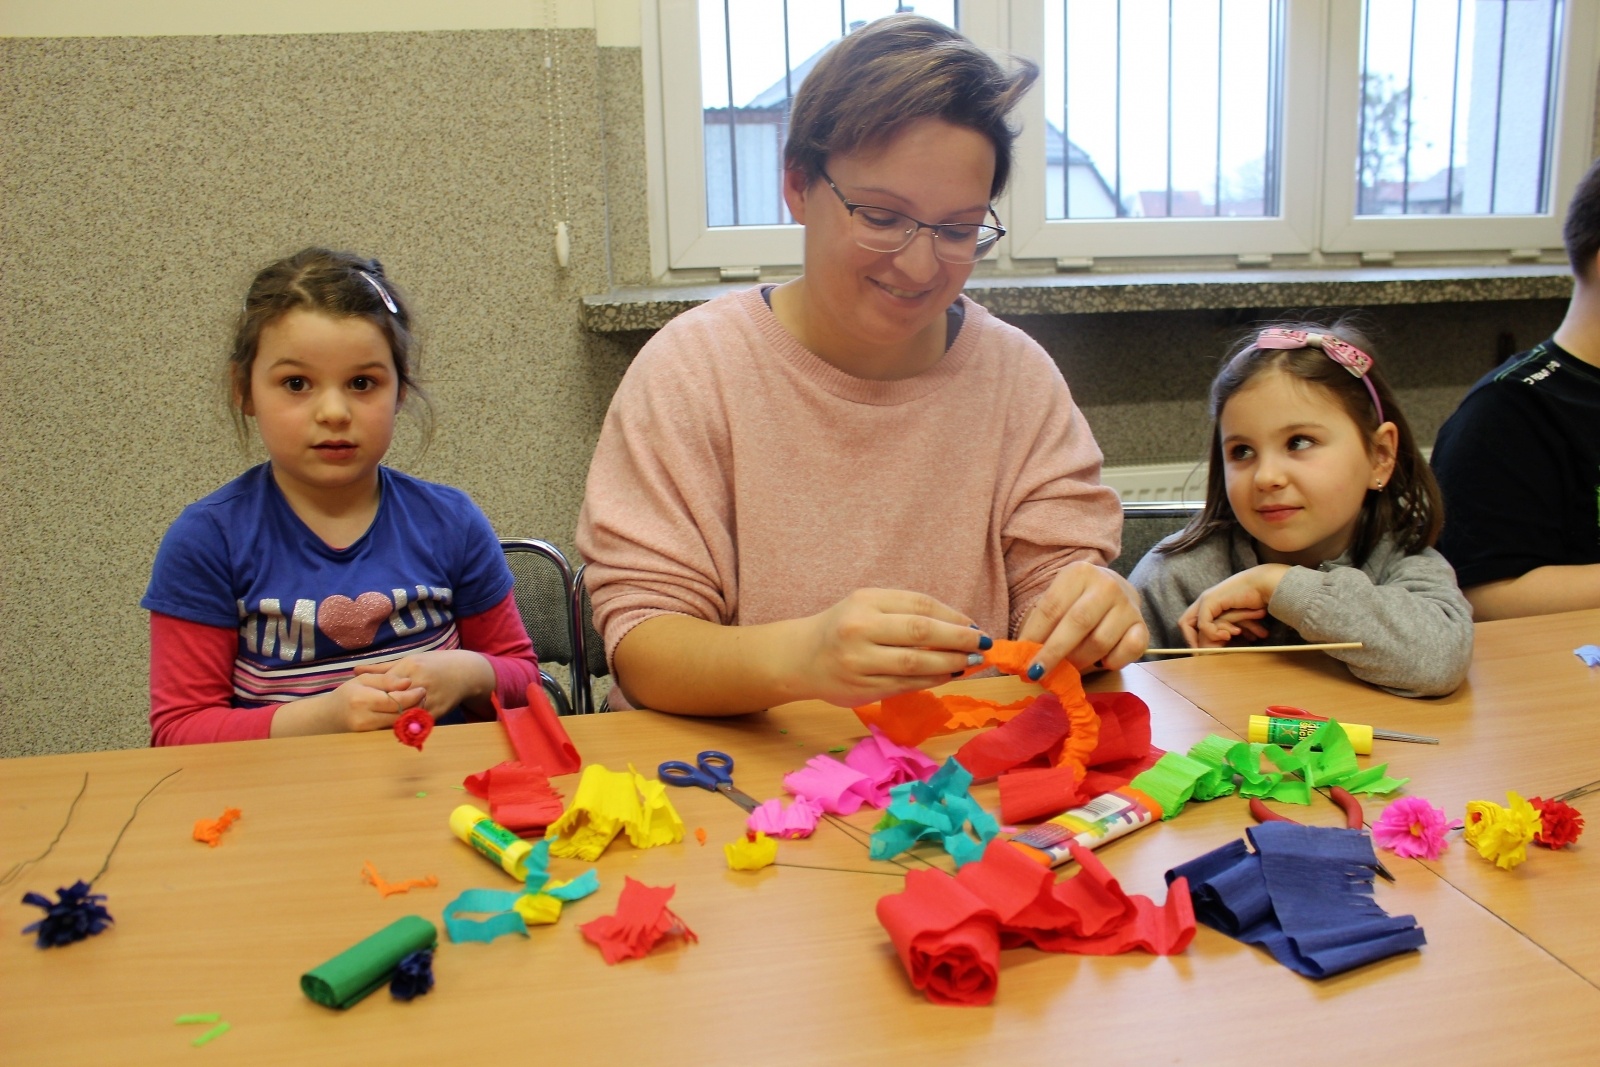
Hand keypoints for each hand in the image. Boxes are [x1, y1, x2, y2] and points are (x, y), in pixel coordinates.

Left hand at [353, 650, 494, 715]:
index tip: (360, 703)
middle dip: (378, 710)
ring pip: (403, 715)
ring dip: (389, 722)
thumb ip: (382, 669)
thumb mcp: (408, 660)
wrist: (465, 672)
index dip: (371, 695)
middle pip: (392, 701)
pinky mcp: (437, 711)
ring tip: (376, 725)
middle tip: (364, 718)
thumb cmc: (434, 664)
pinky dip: (405, 727)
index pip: (384, 685)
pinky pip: (416, 723)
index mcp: (410, 667)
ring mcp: (429, 698)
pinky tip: (394, 729)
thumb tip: (355, 671)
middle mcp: (419, 682)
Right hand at [793, 588, 990, 707]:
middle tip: (982, 644)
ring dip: (950, 663)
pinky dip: (932, 680)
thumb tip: (961, 627)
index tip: (975, 626)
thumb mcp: (869, 606)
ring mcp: (859, 661)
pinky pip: (906, 685)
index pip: (919, 605)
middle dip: (958, 640)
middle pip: (920, 633)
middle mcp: (860, 629)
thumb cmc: (844, 627)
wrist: (801, 657)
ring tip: (970, 662)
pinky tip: (948, 675)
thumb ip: (908, 612)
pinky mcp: (862, 688)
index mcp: (865, 602)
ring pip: (915, 664)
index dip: (952, 617)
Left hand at [1015, 561, 1147, 675]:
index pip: (1051, 608)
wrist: (1114, 590)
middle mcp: (1107, 585)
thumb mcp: (1057, 602)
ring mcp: (1128, 605)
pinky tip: (1101, 662)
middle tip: (1038, 673)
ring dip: (1080, 661)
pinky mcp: (1143, 626)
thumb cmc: (1076, 601)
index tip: (1021, 660)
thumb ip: (1041, 626)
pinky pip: (1127, 651)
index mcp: (1079, 573)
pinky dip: (1111, 662)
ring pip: (1099, 642)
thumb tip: (1019, 660)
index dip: (1034, 636)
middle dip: (1054, 653)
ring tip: (1068, 667)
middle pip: (1077, 624)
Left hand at [1179, 564, 1289, 647]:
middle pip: (1184, 623)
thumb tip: (1221, 648)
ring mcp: (1205, 600)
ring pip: (1189, 624)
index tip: (1202, 654)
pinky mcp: (1210, 600)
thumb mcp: (1238, 620)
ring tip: (1221, 645)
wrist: (1263, 585)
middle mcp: (1203, 601)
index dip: (1193, 639)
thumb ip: (1228, 630)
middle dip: (1193, 641)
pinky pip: (1203, 623)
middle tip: (1205, 654)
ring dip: (1205, 639)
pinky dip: (1213, 633)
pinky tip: (1228, 636)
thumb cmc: (1255, 602)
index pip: (1189, 624)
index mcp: (1208, 605)